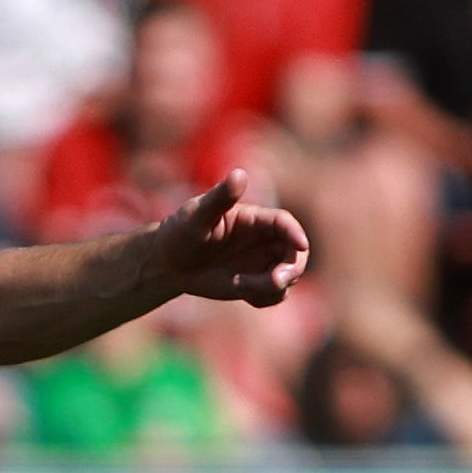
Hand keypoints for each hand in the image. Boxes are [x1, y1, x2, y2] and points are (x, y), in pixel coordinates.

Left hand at [153, 172, 311, 307]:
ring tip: (240, 287)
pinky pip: (275, 295)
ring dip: (272, 288)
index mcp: (254, 219)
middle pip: (296, 253)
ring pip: (287, 277)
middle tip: (275, 281)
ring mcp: (261, 263)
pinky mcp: (256, 284)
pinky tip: (240, 292)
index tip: (301, 245)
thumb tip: (239, 173)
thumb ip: (220, 197)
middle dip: (292, 269)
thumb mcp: (198, 214)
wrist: (170, 263)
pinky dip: (264, 299)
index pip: (284, 223)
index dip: (296, 232)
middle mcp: (264, 240)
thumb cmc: (182, 231)